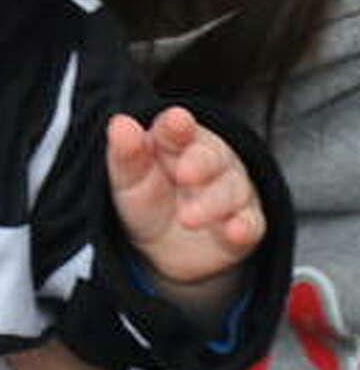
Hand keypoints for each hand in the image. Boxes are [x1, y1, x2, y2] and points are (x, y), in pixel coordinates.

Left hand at [107, 105, 264, 301]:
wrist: (163, 248)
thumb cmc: (148, 198)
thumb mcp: (129, 178)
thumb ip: (126, 153)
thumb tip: (120, 123)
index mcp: (177, 141)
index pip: (176, 128)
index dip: (175, 125)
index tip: (175, 121)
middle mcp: (210, 161)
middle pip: (211, 157)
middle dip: (200, 163)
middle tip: (184, 173)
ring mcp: (231, 192)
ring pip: (231, 191)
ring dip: (212, 204)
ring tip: (187, 218)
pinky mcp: (244, 225)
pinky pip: (250, 223)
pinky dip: (244, 227)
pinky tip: (236, 230)